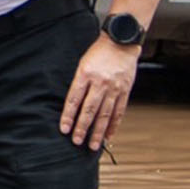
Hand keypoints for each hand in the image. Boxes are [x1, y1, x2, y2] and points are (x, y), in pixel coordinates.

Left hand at [60, 34, 141, 150]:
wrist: (121, 43)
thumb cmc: (98, 53)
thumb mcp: (82, 64)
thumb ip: (78, 83)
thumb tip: (72, 105)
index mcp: (85, 74)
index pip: (74, 99)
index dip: (68, 116)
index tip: (64, 129)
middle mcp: (100, 83)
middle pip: (89, 110)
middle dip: (82, 128)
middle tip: (76, 141)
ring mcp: (114, 88)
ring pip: (105, 114)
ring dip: (98, 132)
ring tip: (93, 145)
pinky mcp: (125, 91)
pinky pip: (119, 112)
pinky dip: (113, 125)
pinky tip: (109, 136)